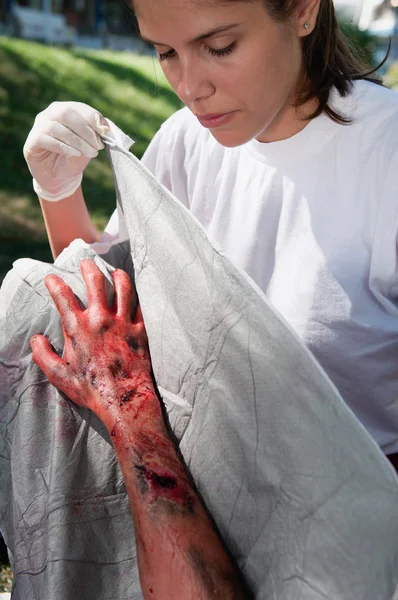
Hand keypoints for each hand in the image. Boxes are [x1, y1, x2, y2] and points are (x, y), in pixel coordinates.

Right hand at [23, 102, 108, 201]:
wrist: (60, 178)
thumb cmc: (75, 158)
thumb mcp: (89, 146)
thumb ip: (96, 136)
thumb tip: (105, 129)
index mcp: (66, 110)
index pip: (79, 108)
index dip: (93, 118)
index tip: (105, 133)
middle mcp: (50, 114)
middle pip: (66, 113)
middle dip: (86, 130)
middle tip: (98, 146)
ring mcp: (38, 127)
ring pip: (56, 127)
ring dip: (77, 141)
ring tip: (90, 153)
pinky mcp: (32, 142)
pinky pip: (45, 139)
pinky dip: (62, 146)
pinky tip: (75, 153)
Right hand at [30, 260, 156, 429]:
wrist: (124, 399)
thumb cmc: (90, 389)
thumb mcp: (58, 375)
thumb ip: (43, 354)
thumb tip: (36, 338)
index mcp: (79, 327)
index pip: (63, 296)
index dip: (54, 283)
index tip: (51, 277)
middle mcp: (102, 319)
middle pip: (96, 282)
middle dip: (88, 268)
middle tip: (86, 263)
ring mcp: (124, 323)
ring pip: (123, 288)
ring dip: (118, 276)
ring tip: (115, 271)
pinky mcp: (141, 331)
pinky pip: (141, 306)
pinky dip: (137, 297)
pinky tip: (135, 295)